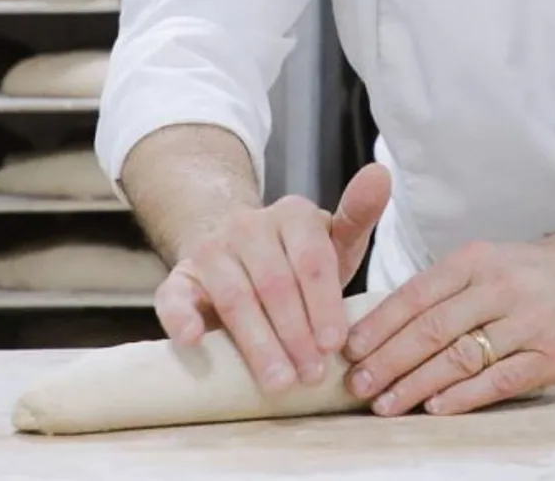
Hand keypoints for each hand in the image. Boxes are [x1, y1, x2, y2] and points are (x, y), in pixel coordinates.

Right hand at [153, 162, 391, 394]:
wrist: (232, 248)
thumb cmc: (295, 258)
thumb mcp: (331, 240)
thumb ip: (358, 215)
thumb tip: (381, 173)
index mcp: (291, 214)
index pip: (311, 258)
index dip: (324, 303)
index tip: (336, 344)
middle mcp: (247, 226)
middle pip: (274, 283)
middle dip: (295, 333)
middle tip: (311, 375)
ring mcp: (210, 250)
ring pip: (234, 296)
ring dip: (257, 342)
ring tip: (278, 382)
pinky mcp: (179, 279)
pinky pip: (173, 296)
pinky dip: (180, 318)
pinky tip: (192, 339)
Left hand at [341, 234, 554, 416]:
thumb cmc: (534, 271)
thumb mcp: (488, 261)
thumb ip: (446, 288)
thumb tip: (387, 323)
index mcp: (475, 260)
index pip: (416, 294)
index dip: (380, 324)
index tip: (350, 348)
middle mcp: (498, 287)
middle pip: (431, 328)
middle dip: (388, 359)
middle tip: (358, 383)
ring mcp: (527, 322)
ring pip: (459, 356)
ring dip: (416, 383)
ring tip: (385, 403)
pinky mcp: (552, 355)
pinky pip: (499, 380)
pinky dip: (464, 396)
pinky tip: (436, 408)